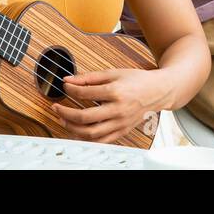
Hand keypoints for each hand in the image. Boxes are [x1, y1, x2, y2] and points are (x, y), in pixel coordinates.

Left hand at [50, 68, 173, 143]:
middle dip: (66, 113)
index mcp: (116, 92)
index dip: (71, 90)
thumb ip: (89, 77)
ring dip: (72, 128)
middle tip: (56, 108)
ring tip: (64, 120)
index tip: (65, 87)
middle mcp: (118, 110)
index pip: (85, 93)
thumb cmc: (137, 80)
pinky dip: (86, 138)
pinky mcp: (122, 131)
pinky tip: (77, 130)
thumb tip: (68, 80)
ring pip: (91, 133)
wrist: (157, 92)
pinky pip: (100, 141)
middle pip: (85, 117)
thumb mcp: (114, 73)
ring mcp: (120, 123)